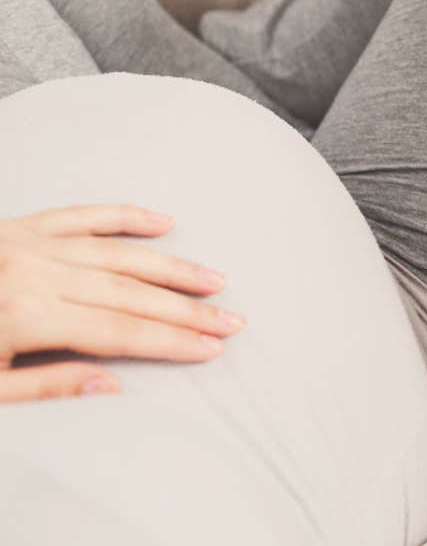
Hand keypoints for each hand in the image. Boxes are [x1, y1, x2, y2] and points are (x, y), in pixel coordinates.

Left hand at [0, 205, 242, 402]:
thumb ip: (42, 388)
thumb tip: (108, 386)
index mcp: (21, 315)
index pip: (117, 331)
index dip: (169, 341)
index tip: (208, 348)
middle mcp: (31, 272)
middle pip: (128, 293)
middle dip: (186, 310)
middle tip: (228, 320)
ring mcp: (27, 244)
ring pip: (117, 253)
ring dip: (171, 268)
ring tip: (211, 281)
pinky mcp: (21, 226)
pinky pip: (82, 215)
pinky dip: (125, 217)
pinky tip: (161, 222)